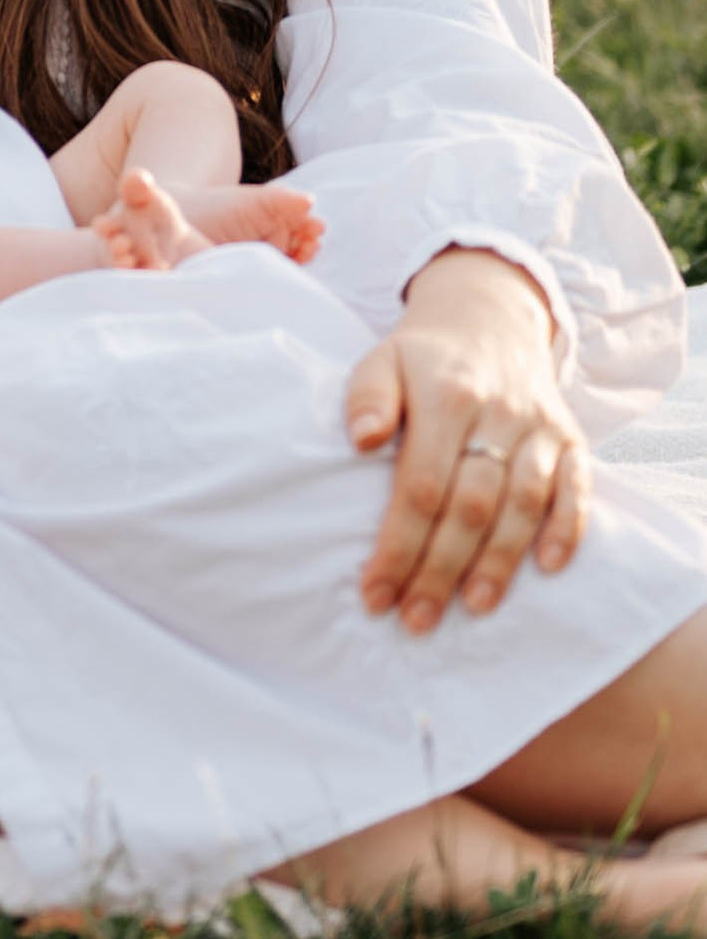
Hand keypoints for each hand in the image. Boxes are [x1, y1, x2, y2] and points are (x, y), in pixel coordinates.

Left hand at [345, 249, 588, 635]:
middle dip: (441, 570)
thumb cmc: (424, 358)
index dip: (398, 546)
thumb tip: (360, 439)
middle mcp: (497, 413)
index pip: (420, 487)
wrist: (488, 319)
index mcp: (444, 396)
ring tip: (472, 607)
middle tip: (415, 620)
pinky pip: (578, 487)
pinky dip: (568, 528)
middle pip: (471, 506)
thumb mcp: (382, 360)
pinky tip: (549, 568)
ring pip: (523, 504)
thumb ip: (367, 397)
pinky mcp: (571, 438)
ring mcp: (538, 427)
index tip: (375, 593)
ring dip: (500, 561)